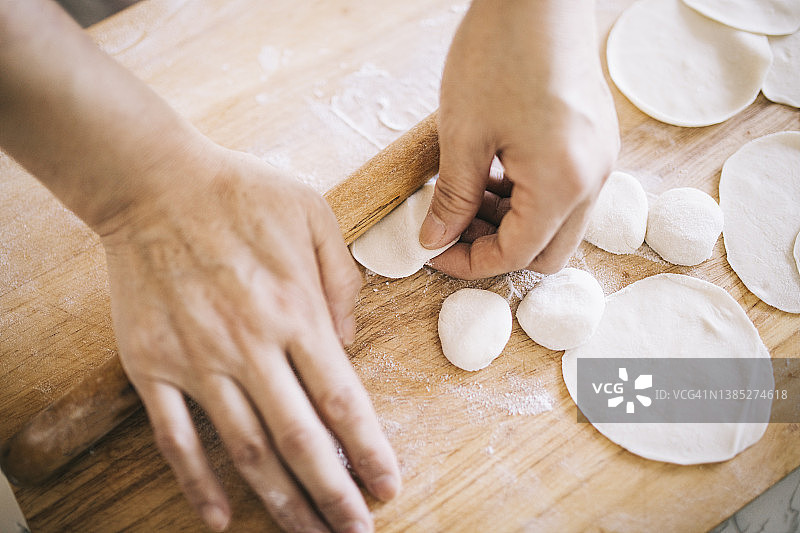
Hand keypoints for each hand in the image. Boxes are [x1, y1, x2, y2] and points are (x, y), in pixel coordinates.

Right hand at [100, 146, 399, 531]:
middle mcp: (251, 346)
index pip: (343, 400)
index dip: (370, 451)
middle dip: (333, 494)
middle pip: (300, 440)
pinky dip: (197, 482)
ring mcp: (198, 361)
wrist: (154, 184)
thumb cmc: (241, 194)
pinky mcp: (153, 365)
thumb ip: (343, 281)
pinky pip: (176, 437)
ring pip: (245, 449)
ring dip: (278, 501)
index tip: (388, 486)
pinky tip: (219, 517)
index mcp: (297, 312)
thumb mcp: (314, 215)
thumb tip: (350, 343)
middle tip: (356, 532)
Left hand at [420, 0, 619, 278]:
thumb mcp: (463, 134)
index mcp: (562, 183)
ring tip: (466, 199)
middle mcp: (592, 178)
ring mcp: (599, 158)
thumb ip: (452, 198)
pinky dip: (529, 199)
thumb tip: (435, 241)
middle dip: (497, 250)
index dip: (470, 262)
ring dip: (512, 224)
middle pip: (548, 252)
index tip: (434, 252)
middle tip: (453, 231)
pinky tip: (494, 176)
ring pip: (558, 224)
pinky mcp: (594, 140)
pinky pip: (566, 192)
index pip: (517, 254)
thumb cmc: (499, 53)